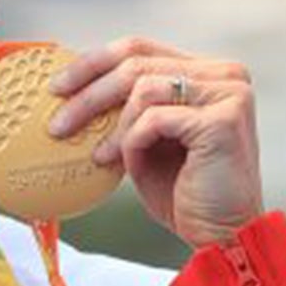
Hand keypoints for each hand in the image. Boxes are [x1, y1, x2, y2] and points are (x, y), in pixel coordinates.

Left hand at [46, 36, 262, 248]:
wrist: (219, 237)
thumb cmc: (182, 194)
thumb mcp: (146, 142)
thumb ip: (128, 109)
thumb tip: (74, 88)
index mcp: (207, 73)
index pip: (140, 47)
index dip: (94, 62)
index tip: (57, 87)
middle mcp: (224, 75)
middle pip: (136, 62)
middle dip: (88, 94)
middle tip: (56, 124)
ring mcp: (229, 93)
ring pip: (143, 88)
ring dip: (116, 127)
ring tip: (105, 158)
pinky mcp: (224, 118)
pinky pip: (154, 119)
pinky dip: (134, 143)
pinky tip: (129, 167)